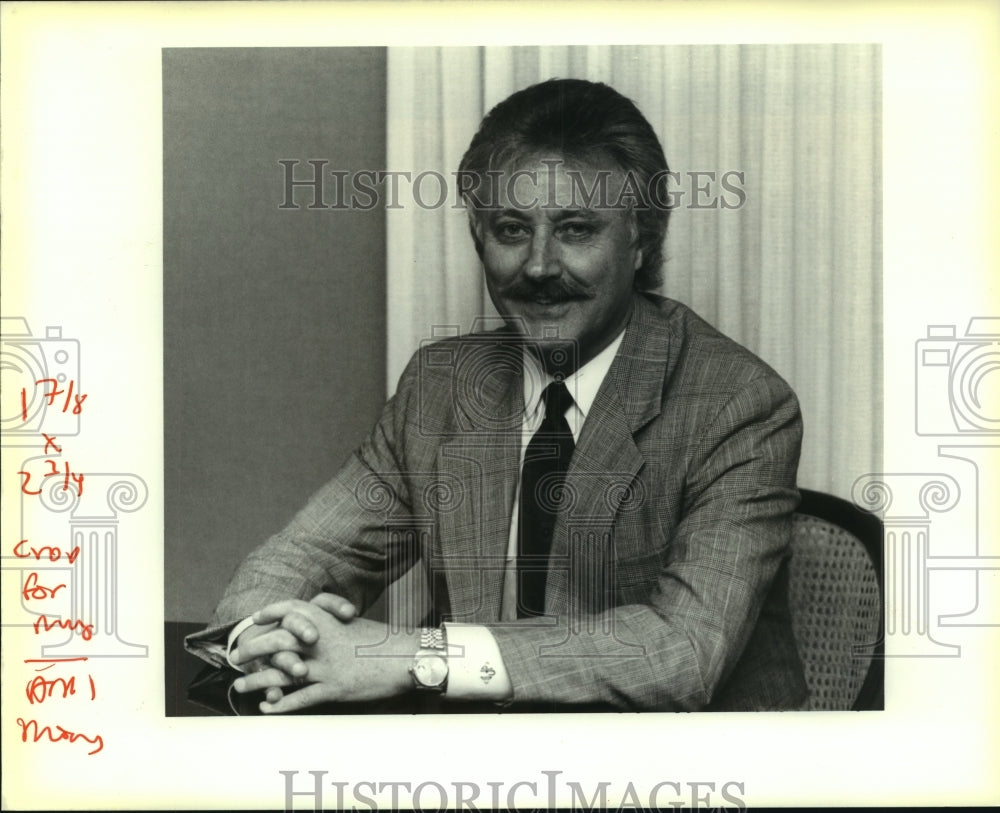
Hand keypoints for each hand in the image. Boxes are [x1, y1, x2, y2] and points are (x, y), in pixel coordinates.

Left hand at [232, 597, 418, 712]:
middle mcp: (322, 641)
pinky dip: (281, 704)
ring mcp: (326, 666)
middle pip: (278, 642)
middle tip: (236, 657)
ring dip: (258, 680)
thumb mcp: (354, 626)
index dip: (271, 613)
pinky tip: (267, 708)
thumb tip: (314, 629)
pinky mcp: (333, 688)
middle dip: (253, 650)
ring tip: (240, 685)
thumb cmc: (383, 641)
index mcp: (327, 620)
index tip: (256, 619)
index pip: (291, 610)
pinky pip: (300, 698)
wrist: (405, 657)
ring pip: (282, 674)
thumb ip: (331, 626)